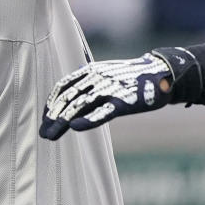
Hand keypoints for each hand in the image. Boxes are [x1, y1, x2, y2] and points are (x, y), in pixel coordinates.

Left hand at [39, 52, 175, 139]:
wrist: (161, 73)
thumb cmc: (132, 77)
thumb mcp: (108, 72)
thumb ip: (91, 81)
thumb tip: (74, 85)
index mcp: (92, 70)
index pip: (64, 86)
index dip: (51, 103)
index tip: (44, 118)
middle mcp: (98, 77)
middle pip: (69, 97)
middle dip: (53, 116)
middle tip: (43, 133)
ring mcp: (111, 88)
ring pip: (80, 105)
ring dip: (62, 121)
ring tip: (51, 135)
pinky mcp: (124, 101)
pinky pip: (103, 111)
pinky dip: (88, 119)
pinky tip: (76, 127)